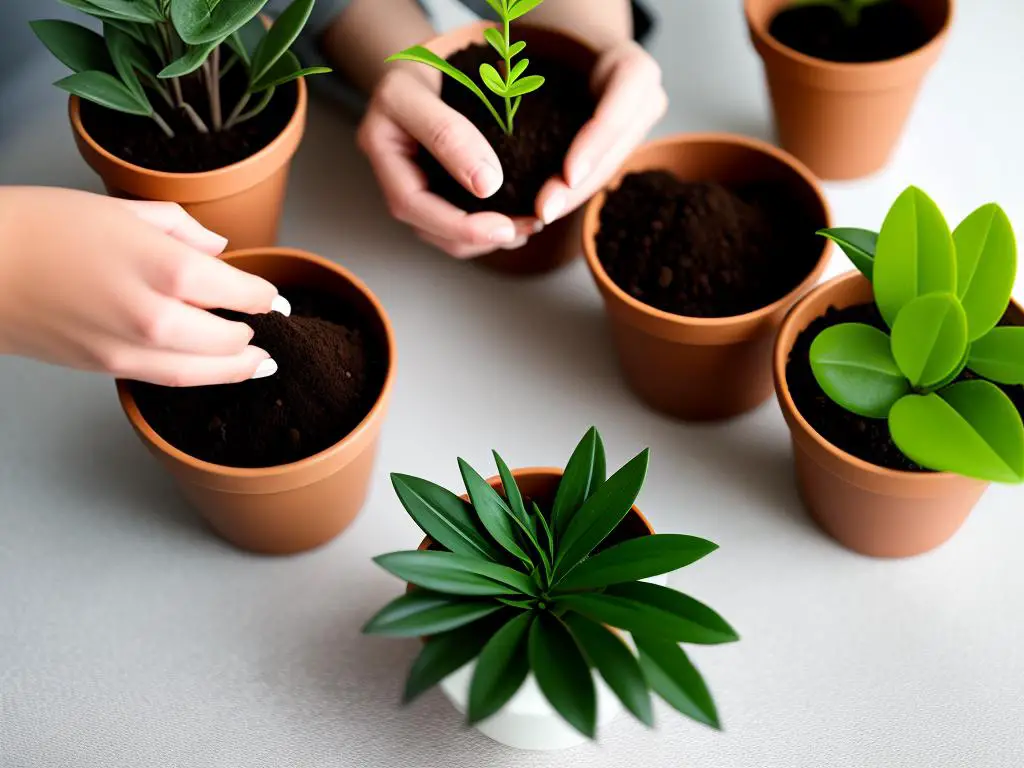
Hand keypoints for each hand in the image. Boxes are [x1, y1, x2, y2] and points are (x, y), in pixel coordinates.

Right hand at [0, 187, 283, 386]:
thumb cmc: (45, 226)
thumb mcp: (124, 209)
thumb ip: (183, 229)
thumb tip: (218, 249)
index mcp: (169, 267)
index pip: (243, 293)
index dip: (264, 297)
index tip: (272, 297)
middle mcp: (158, 315)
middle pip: (231, 340)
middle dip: (253, 335)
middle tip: (266, 329)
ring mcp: (132, 349)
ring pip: (204, 371)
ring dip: (238, 369)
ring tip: (257, 364)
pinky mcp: (108, 368)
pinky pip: (168, 379)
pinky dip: (198, 376)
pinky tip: (210, 369)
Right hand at [357, 66, 540, 258]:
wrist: (434, 61)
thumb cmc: (427, 65)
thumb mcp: (427, 86)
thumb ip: (448, 134)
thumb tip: (486, 186)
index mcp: (382, 147)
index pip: (411, 203)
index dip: (457, 224)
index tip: (503, 226)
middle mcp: (394, 172)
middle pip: (427, 228)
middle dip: (477, 237)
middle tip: (524, 229)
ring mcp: (414, 182)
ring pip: (443, 233)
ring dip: (484, 239)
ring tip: (525, 228)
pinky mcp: (436, 186)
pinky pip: (457, 220)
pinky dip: (485, 228)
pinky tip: (515, 223)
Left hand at [535, 40, 666, 225]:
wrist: (571, 45)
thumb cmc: (549, 39)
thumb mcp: (542, 46)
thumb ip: (527, 69)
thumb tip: (496, 92)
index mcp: (633, 68)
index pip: (622, 107)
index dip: (597, 143)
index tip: (568, 175)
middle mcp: (643, 99)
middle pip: (616, 149)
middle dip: (580, 185)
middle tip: (543, 211)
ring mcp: (636, 127)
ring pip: (610, 169)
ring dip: (574, 198)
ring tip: (539, 216)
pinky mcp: (620, 147)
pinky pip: (599, 175)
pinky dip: (571, 194)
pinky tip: (543, 209)